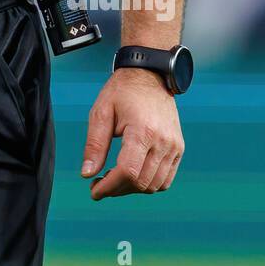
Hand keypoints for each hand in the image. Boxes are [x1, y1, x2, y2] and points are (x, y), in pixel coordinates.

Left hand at [81, 68, 183, 199]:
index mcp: (142, 131)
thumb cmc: (122, 92)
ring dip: (132, 189)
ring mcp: (174, 146)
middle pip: (141, 183)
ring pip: (154, 186)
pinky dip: (148, 184)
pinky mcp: (178, 148)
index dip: (109, 187)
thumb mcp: (101, 112)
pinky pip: (166, 179)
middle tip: (98, 184)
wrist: (150, 75)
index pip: (128, 172)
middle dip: (117, 189)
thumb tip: (86, 174)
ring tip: (114, 178)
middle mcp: (163, 141)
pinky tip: (131, 175)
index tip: (94, 190)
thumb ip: (94, 145)